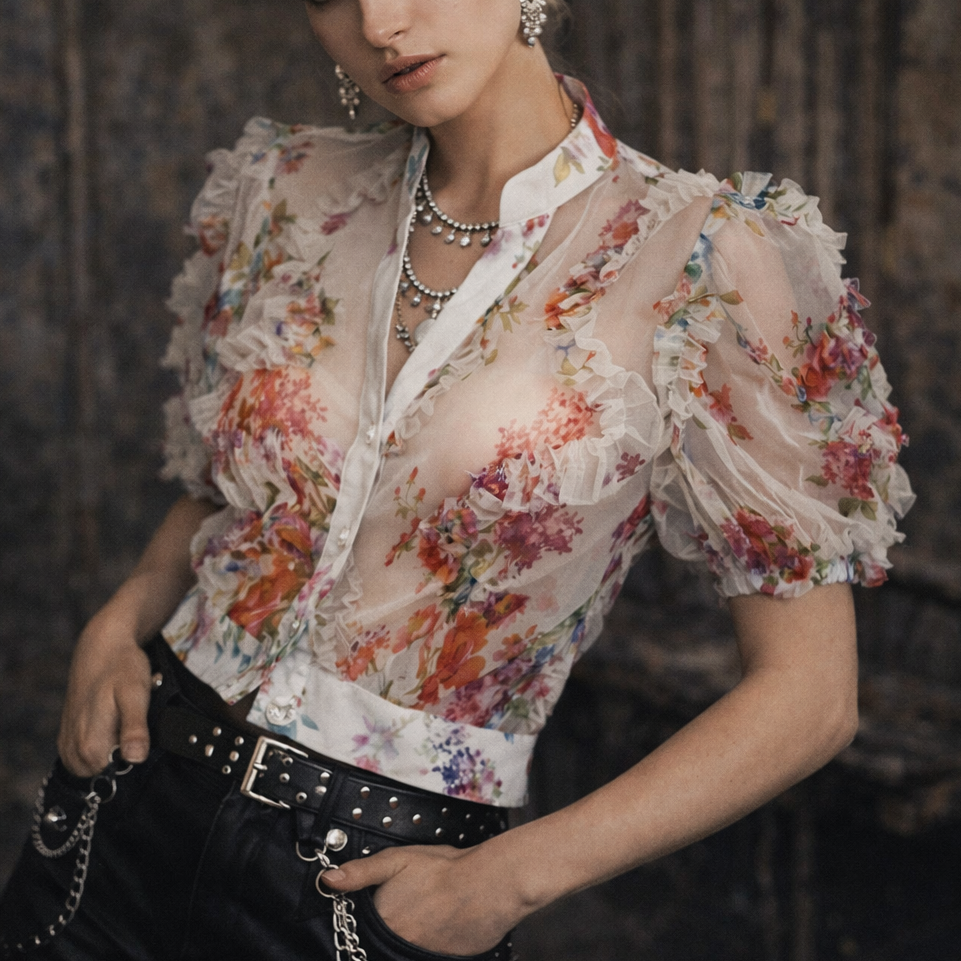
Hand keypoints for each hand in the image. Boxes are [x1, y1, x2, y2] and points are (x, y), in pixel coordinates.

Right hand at [57, 626, 152, 776]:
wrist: (101, 647)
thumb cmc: (123, 668)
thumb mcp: (136, 695)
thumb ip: (134, 728)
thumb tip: (134, 759)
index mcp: (91, 745)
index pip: (115, 778)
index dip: (132, 762)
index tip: (140, 738)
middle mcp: (74, 749)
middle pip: (104, 774)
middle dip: (121, 755)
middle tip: (131, 723)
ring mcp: (67, 743)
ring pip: (94, 766)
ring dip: (109, 750)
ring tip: (119, 721)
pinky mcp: (66, 736)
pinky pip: (84, 757)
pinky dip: (99, 746)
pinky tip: (108, 723)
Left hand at [321, 841, 522, 955]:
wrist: (489, 886)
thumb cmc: (444, 870)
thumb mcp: (398, 860)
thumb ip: (361, 872)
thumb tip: (327, 880)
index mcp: (382, 921)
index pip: (363, 931)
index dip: (371, 919)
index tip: (386, 907)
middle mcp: (395, 946)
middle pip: (382, 942)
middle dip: (391, 929)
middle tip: (412, 908)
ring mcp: (417, 958)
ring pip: (401, 951)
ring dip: (407, 938)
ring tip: (425, 917)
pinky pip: (422, 957)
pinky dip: (427, 947)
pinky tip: (439, 929)